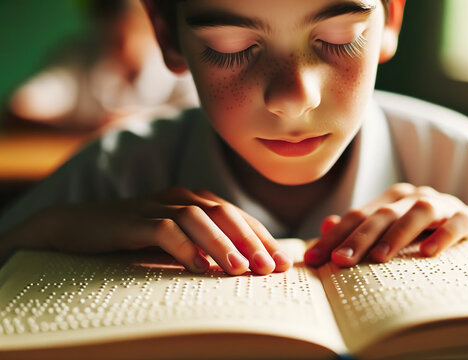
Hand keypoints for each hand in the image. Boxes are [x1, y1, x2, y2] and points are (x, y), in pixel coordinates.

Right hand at [3, 186, 291, 274]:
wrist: (78, 227)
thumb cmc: (134, 237)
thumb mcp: (176, 240)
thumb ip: (205, 246)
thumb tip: (245, 267)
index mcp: (195, 200)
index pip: (237, 216)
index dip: (262, 238)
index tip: (283, 262)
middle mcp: (180, 197)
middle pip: (224, 214)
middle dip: (251, 241)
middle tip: (270, 268)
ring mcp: (156, 205)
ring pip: (198, 219)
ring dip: (223, 245)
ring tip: (241, 270)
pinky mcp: (133, 219)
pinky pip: (164, 230)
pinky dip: (186, 248)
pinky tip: (200, 268)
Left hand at [304, 183, 467, 266]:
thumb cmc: (422, 237)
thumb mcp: (389, 236)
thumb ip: (358, 231)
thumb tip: (326, 224)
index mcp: (392, 200)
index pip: (358, 216)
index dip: (334, 236)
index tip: (313, 259)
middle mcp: (415, 197)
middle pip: (383, 214)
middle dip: (359, 238)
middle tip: (340, 261)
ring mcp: (444, 204)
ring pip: (419, 212)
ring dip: (398, 234)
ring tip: (380, 258)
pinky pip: (459, 222)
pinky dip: (444, 235)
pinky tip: (428, 253)